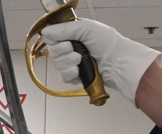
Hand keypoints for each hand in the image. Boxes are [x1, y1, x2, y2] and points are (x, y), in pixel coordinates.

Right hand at [41, 19, 160, 105]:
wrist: (116, 63)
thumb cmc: (106, 42)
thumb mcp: (85, 28)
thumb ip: (63, 29)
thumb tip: (45, 31)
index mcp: (73, 33)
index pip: (52, 37)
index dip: (55, 40)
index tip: (66, 41)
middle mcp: (71, 47)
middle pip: (52, 51)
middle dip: (63, 52)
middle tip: (76, 50)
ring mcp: (72, 63)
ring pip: (57, 64)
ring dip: (69, 62)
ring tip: (81, 60)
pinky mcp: (75, 77)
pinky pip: (63, 77)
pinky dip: (70, 74)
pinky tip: (79, 71)